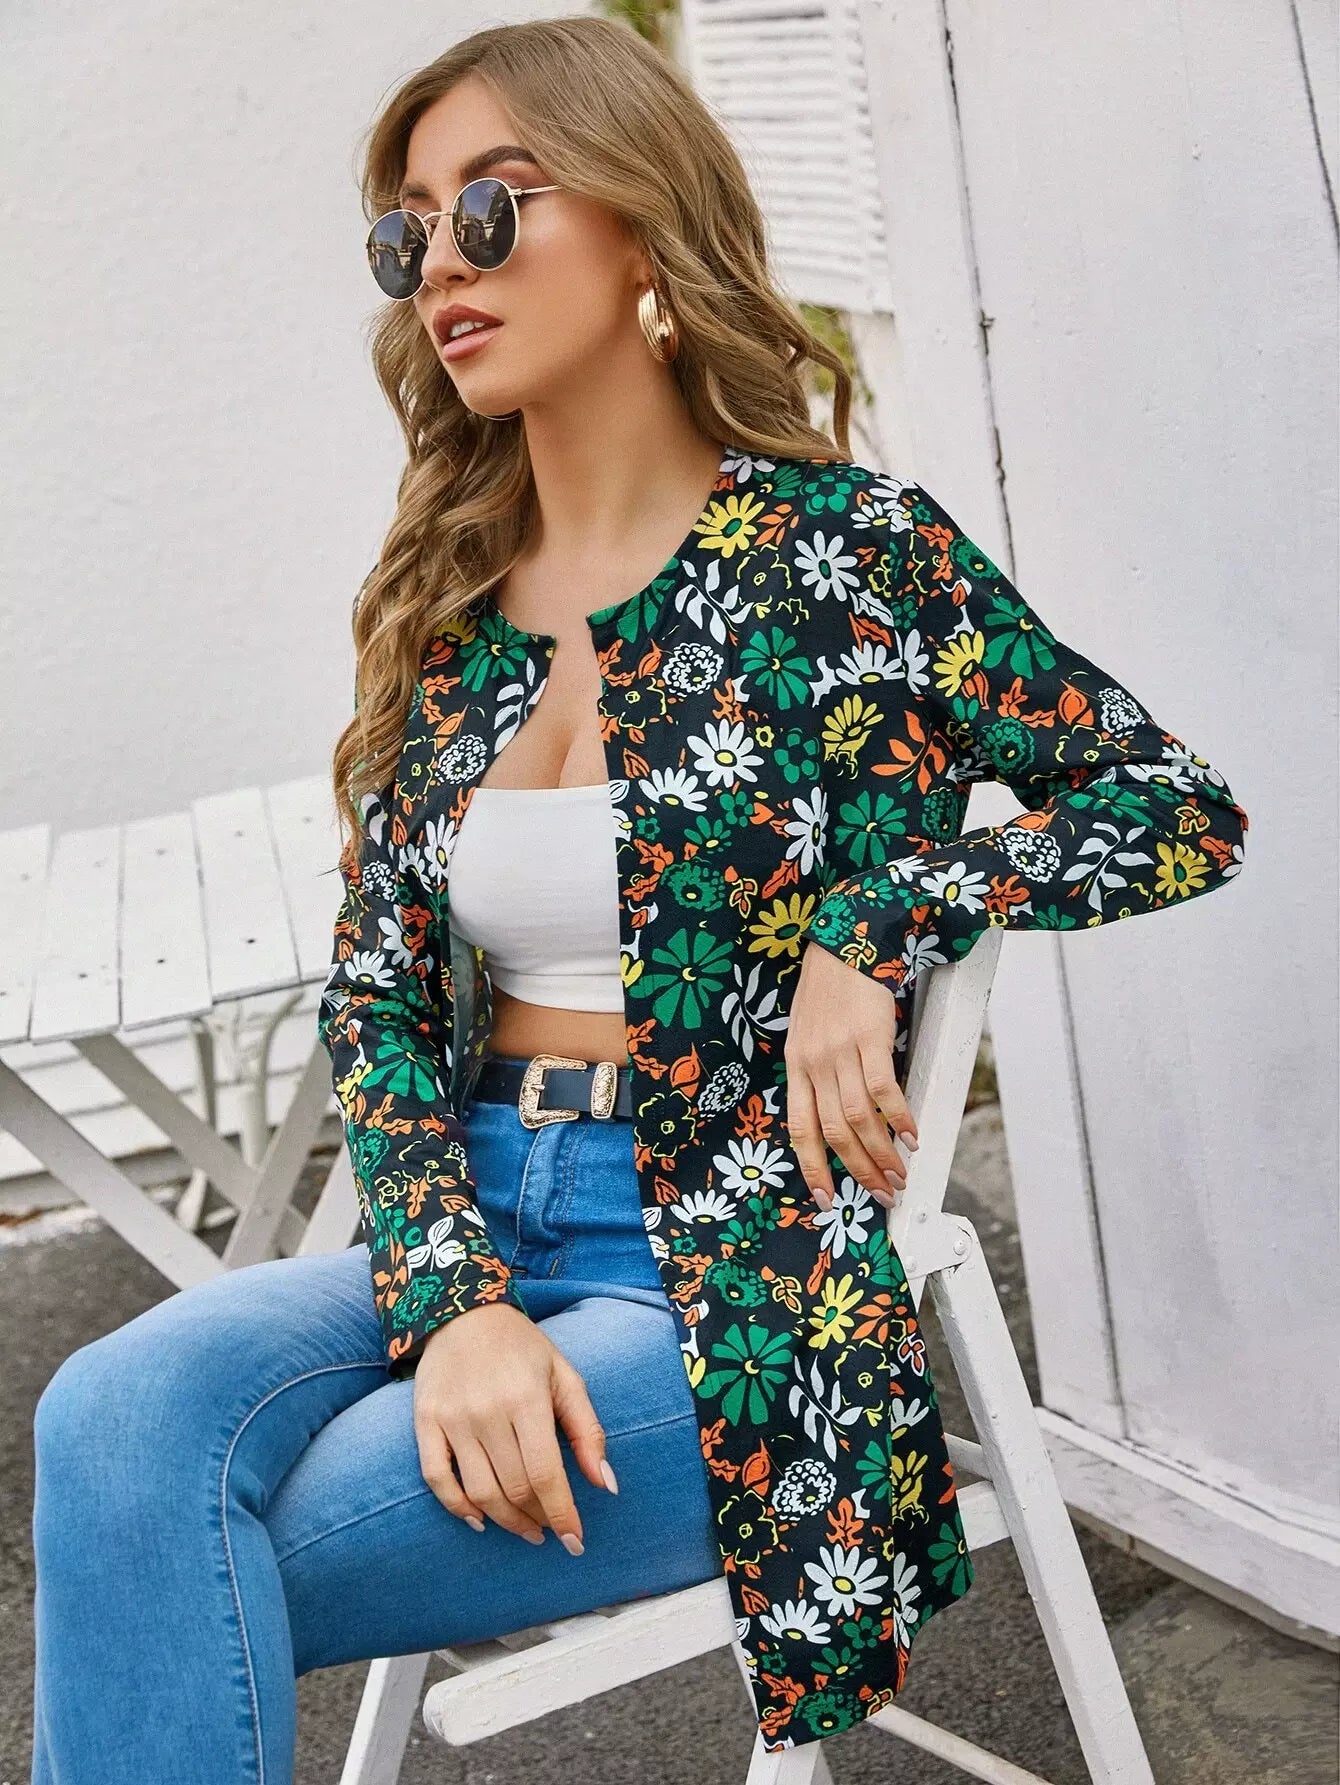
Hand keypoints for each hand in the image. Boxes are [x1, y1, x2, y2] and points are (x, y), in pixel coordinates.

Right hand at [411, 1303, 616, 1550]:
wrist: (463, 1313)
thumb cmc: (523, 1348)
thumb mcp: (564, 1377)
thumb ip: (587, 1431)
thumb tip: (605, 1486)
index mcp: (527, 1398)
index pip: (546, 1474)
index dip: (563, 1514)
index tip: (576, 1541)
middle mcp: (488, 1411)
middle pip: (514, 1488)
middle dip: (538, 1518)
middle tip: (551, 1527)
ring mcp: (452, 1419)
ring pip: (479, 1492)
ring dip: (506, 1521)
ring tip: (526, 1528)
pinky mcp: (425, 1422)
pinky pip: (437, 1479)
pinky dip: (457, 1508)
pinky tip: (480, 1519)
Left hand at [785, 940, 919, 1211]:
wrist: (845, 939)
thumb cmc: (827, 987)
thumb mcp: (805, 1030)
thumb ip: (813, 1070)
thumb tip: (832, 1112)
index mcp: (795, 1066)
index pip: (800, 1129)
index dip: (813, 1168)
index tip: (826, 1199)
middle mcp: (814, 1063)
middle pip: (834, 1132)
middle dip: (859, 1171)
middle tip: (882, 1194)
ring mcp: (840, 1051)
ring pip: (859, 1118)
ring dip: (882, 1153)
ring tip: (900, 1173)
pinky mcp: (869, 1036)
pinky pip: (884, 1089)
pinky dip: (900, 1117)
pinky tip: (912, 1134)